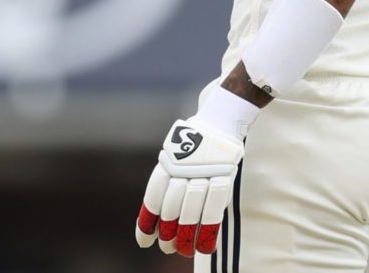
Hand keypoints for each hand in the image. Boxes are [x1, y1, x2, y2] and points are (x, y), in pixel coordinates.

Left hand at [136, 117, 243, 256]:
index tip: (144, 242)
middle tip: (167, 247)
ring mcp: (206, 169)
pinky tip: (204, 246)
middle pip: (172, 206)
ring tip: (182, 249)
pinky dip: (208, 230)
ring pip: (192, 210)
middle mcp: (185, 165)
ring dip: (186, 235)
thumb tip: (155, 222)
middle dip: (168, 232)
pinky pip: (215, 208)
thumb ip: (167, 181)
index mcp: (168, 160)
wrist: (220, 118)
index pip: (154, 196)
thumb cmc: (193, 142)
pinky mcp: (225, 174)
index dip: (147, 222)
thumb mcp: (174, 154)